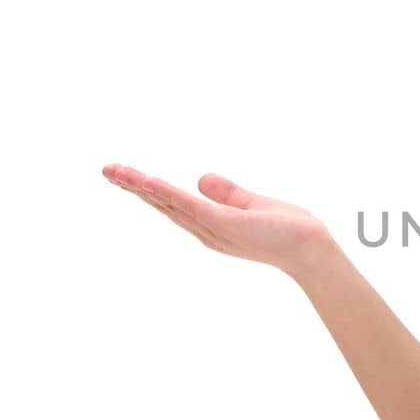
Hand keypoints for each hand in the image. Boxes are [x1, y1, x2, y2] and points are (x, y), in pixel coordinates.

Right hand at [103, 163, 331, 277]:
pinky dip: (167, 193)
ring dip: (141, 187)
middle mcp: (206, 231)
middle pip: (163, 205)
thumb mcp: (252, 205)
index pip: (173, 204)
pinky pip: (190, 206)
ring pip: (170, 204)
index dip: (148, 190)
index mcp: (212, 225)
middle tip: (106, 171)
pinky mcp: (225, 225)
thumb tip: (202, 179)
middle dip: (133, 188)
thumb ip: (226, 193)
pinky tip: (147, 181)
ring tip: (114, 172)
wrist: (312, 249)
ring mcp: (213, 229)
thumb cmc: (290, 230)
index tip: (124, 175)